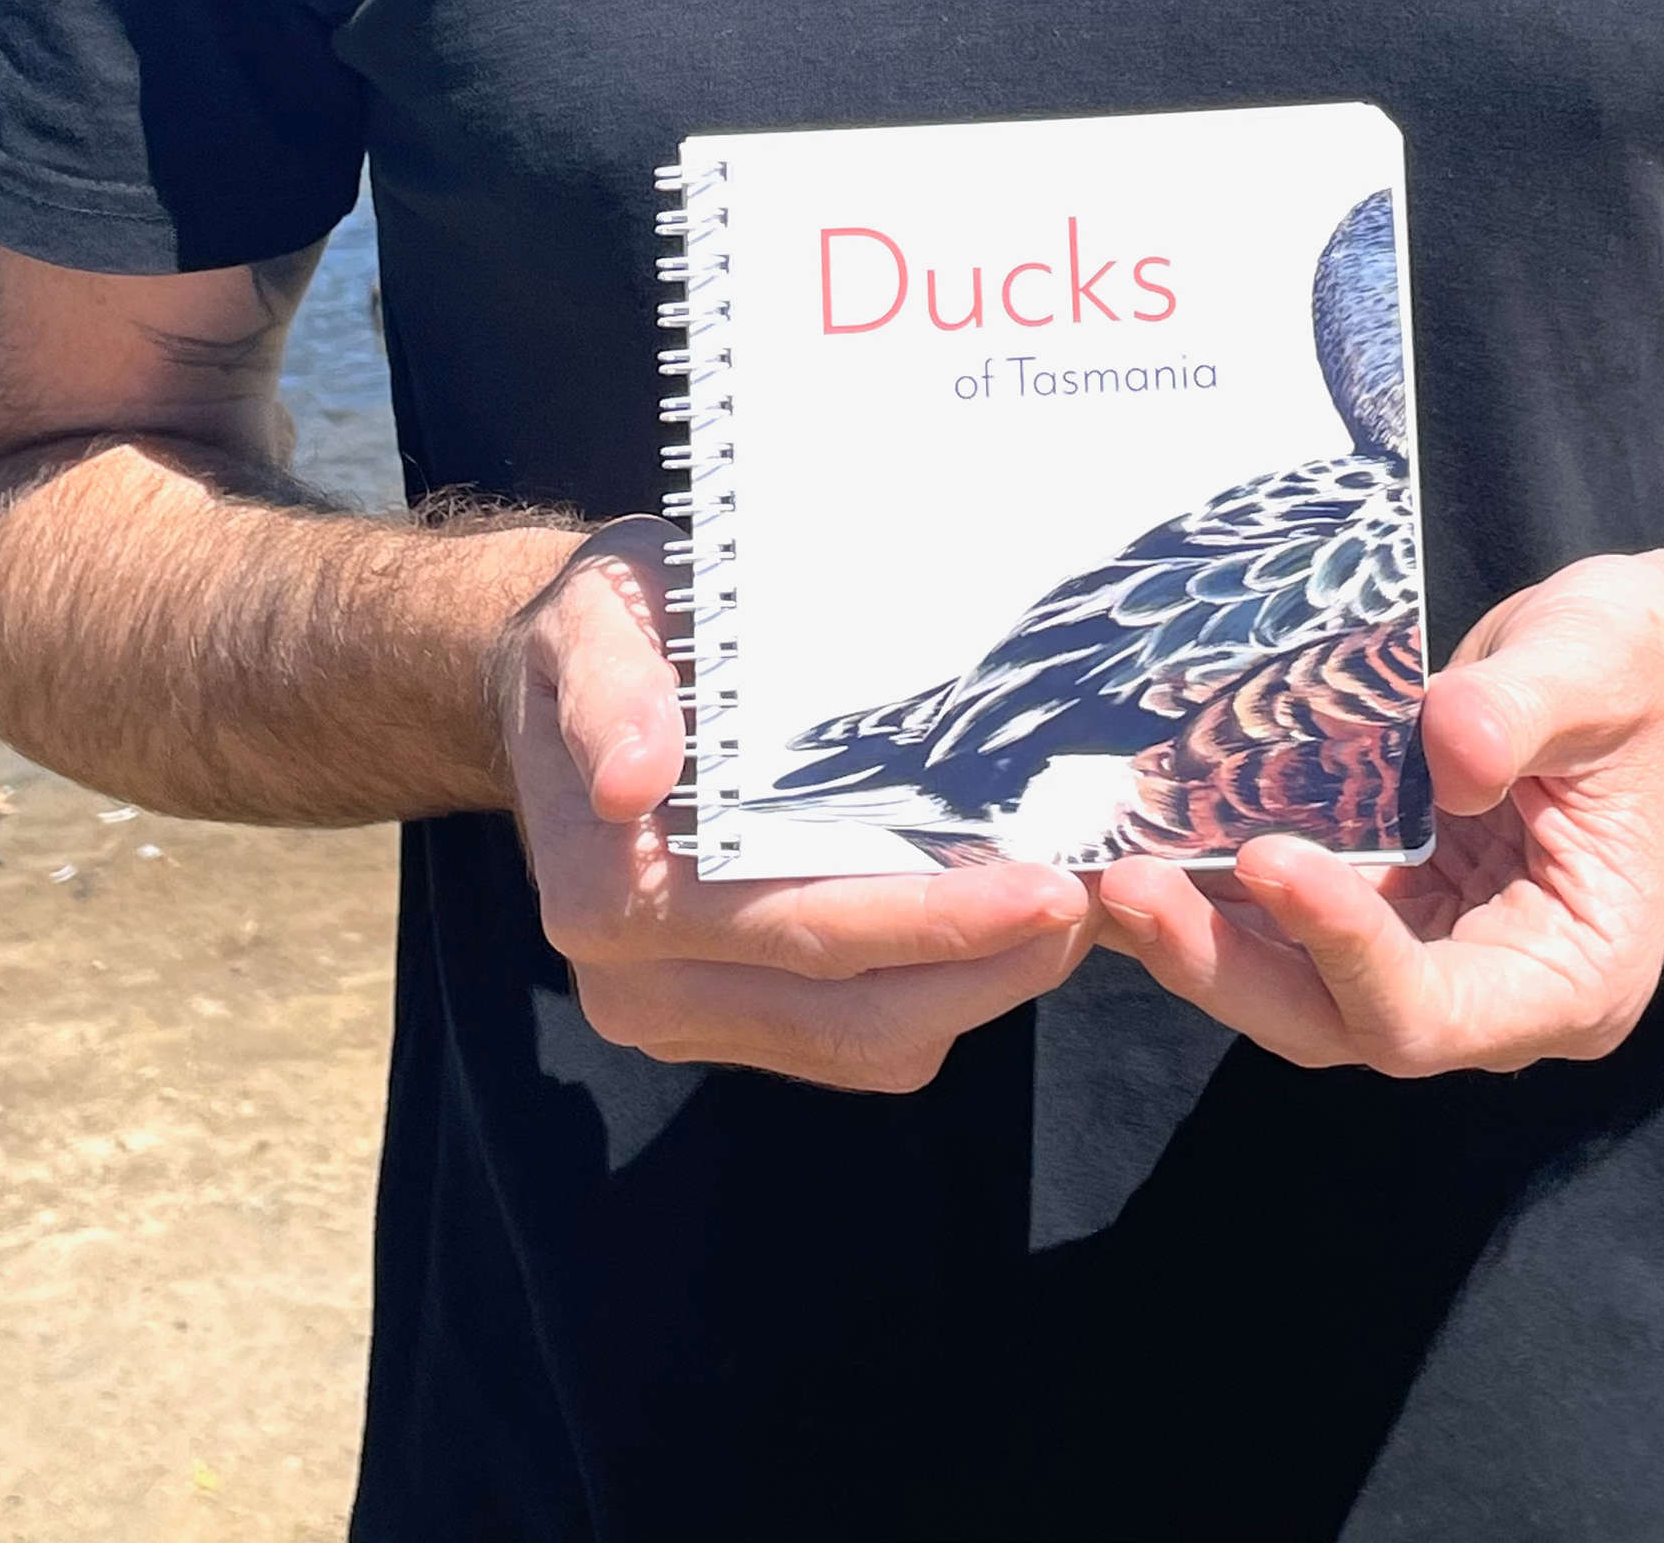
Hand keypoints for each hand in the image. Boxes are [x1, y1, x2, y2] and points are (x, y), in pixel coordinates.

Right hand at [493, 518, 1093, 1093]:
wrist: (565, 681)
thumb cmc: (604, 633)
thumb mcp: (593, 621)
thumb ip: (608, 690)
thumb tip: (630, 781)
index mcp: (606, 892)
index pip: (798, 928)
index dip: (932, 921)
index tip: (1044, 888)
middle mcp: (636, 985)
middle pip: (849, 1012)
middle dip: (987, 968)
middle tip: (1098, 899)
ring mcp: (681, 1017)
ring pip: (864, 1043)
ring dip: (980, 990)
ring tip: (1076, 912)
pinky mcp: (727, 1020)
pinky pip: (853, 1038)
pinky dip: (942, 991)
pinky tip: (1004, 924)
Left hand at [1091, 545, 1663, 1076]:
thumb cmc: (1654, 665)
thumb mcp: (1600, 663)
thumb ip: (1519, 711)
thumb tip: (1446, 752)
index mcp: (1568, 975)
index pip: (1430, 1012)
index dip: (1342, 949)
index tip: (1269, 854)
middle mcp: (1495, 992)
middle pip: (1338, 1023)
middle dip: (1229, 964)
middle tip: (1129, 888)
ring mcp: (1436, 951)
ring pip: (1298, 988)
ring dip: (1202, 939)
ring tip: (1101, 877)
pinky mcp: (1394, 900)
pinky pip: (1292, 923)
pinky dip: (1219, 894)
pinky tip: (1139, 847)